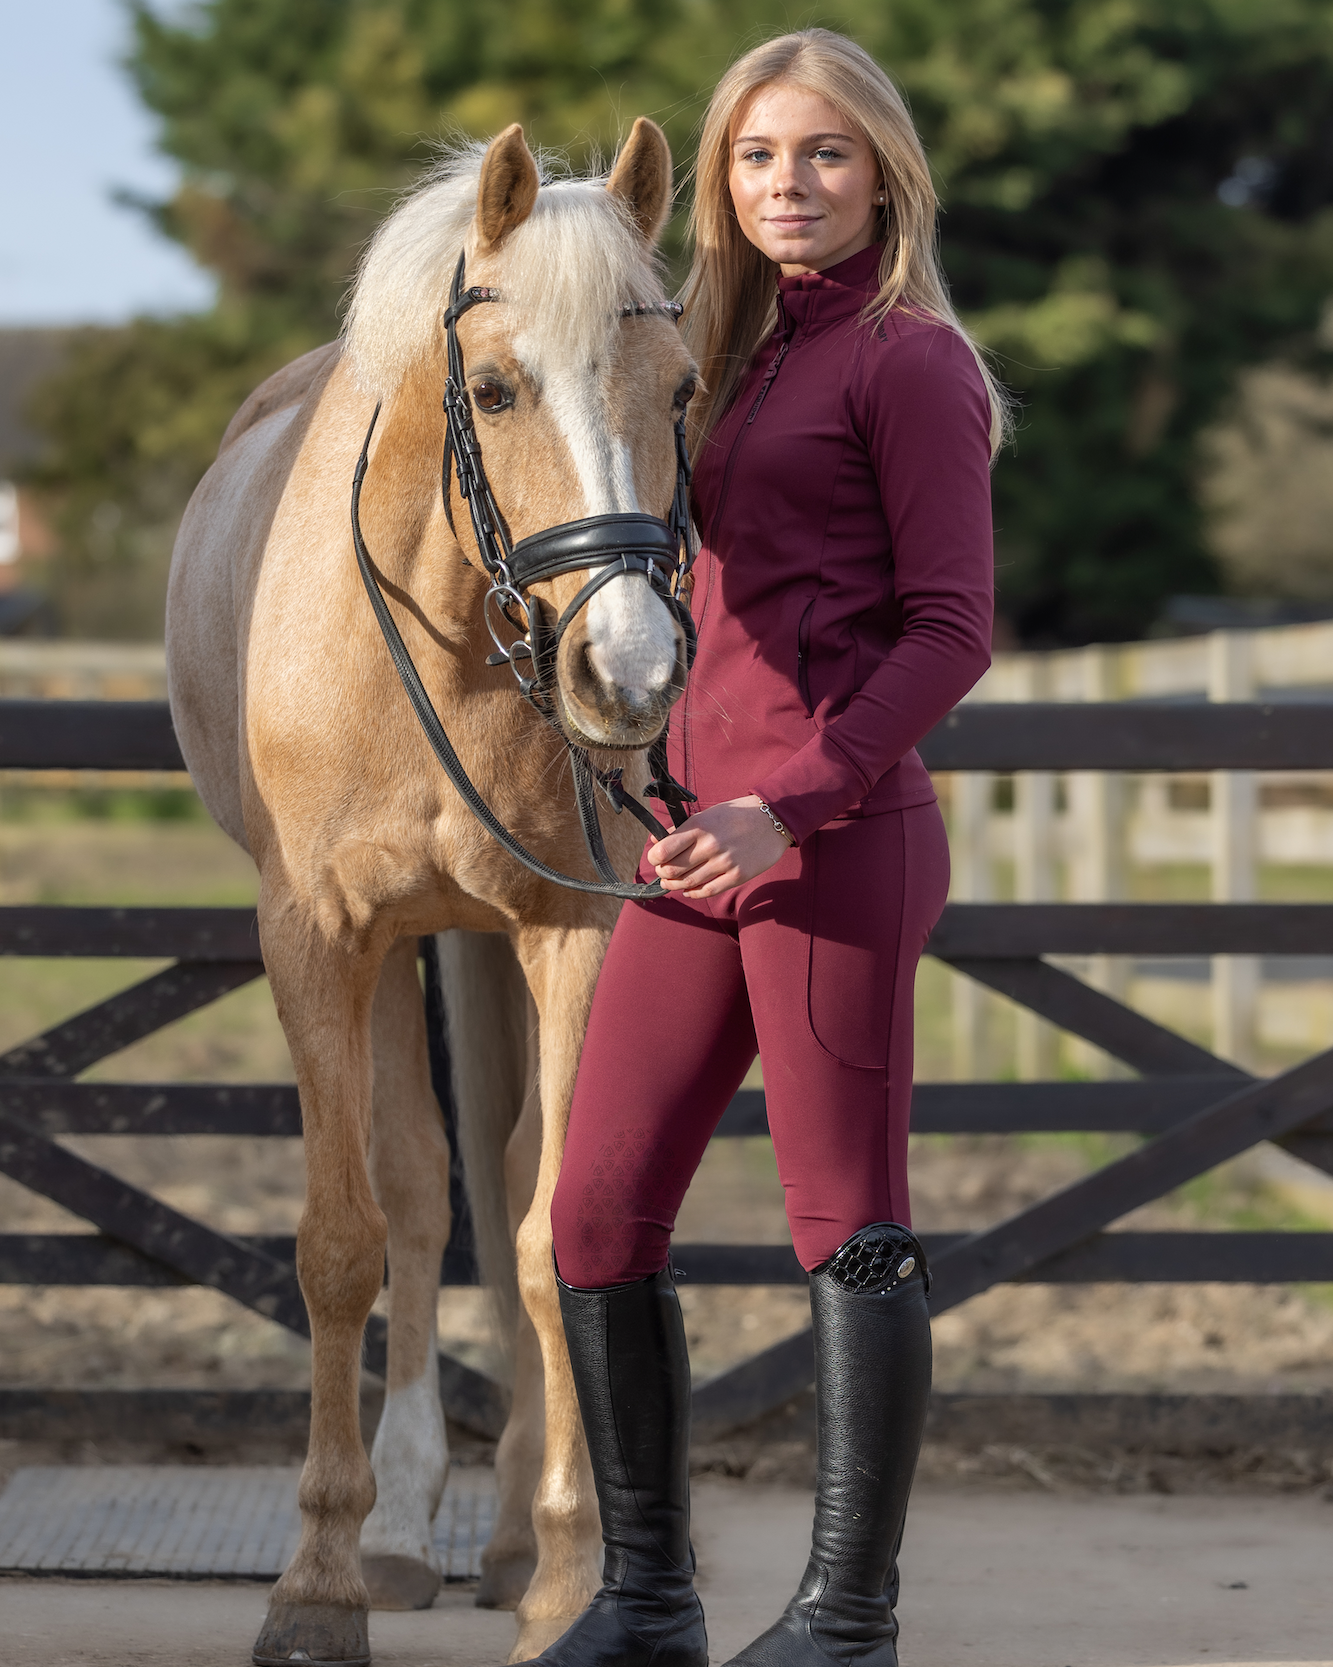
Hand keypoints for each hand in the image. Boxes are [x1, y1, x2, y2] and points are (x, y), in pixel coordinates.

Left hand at [647, 795, 792, 897]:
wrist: (774, 819)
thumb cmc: (738, 815)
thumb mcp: (708, 815)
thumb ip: (682, 829)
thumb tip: (656, 841)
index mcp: (699, 827)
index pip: (664, 850)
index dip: (654, 858)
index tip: (656, 859)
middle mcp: (710, 845)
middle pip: (673, 870)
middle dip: (663, 874)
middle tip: (663, 873)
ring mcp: (725, 862)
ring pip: (688, 883)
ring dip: (675, 886)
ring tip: (672, 883)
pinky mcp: (738, 875)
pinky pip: (709, 891)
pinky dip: (694, 894)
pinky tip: (689, 891)